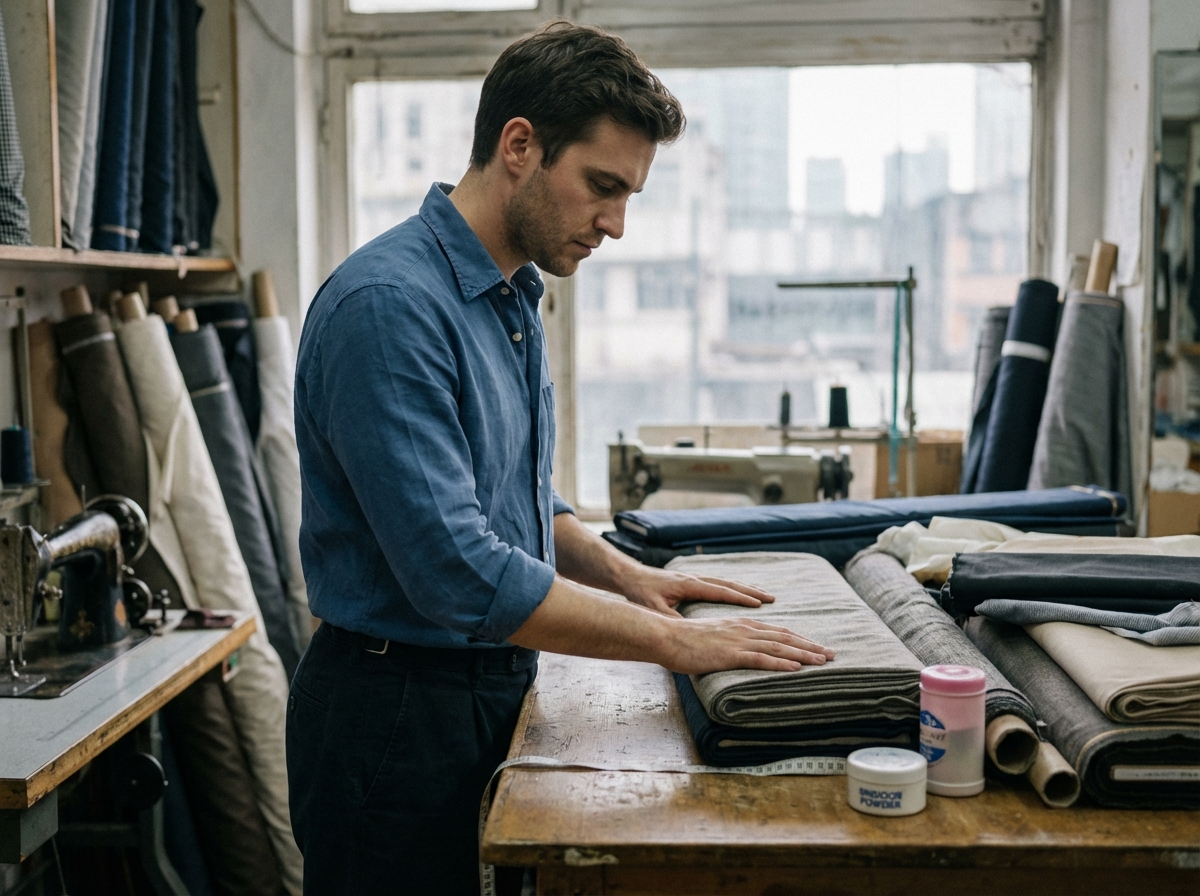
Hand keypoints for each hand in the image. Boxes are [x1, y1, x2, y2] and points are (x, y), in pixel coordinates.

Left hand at [622, 566, 774, 616]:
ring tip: (763, 596)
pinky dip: (733, 589)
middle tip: (771, 598)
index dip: (740, 597)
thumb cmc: (640, 592)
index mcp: (689, 585)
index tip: (759, 603)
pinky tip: (741, 595)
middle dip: (751, 591)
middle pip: (728, 584)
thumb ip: (671, 619)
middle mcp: (695, 579)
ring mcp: (693, 578)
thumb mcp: (654, 608)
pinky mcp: (690, 581)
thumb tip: (688, 632)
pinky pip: (718, 585)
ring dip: (745, 589)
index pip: (720, 591)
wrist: (627, 576)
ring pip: (725, 583)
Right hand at [662, 616, 835, 673]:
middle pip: (784, 636)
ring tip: (823, 661)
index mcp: (740, 625)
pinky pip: (761, 658)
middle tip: (831, 653)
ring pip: (779, 646)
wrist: (665, 636)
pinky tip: (797, 668)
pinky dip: (782, 663)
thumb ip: (727, 644)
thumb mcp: (711, 639)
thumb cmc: (683, 641)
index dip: (799, 639)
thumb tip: (737, 655)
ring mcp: (738, 641)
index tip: (816, 646)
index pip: (777, 631)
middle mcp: (743, 629)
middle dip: (810, 645)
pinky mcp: (730, 654)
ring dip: (803, 654)